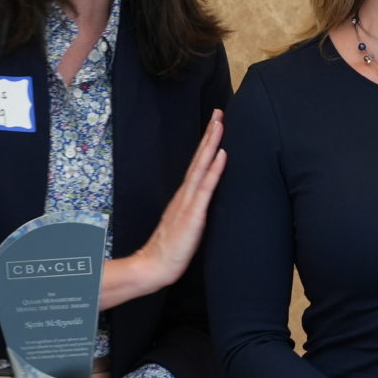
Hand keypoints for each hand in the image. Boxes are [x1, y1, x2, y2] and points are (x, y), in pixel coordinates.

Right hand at [101, 111, 225, 309]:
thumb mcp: (187, 224)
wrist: (155, 265)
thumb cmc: (172, 248)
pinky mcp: (193, 215)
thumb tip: (206, 203)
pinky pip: (205, 188)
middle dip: (210, 134)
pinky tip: (222, 155)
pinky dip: (214, 170)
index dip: (207, 144)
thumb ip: (195, 210)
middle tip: (219, 112)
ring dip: (212, 144)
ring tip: (220, 124)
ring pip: (202, 167)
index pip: (198, 164)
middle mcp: (185, 194)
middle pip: (199, 158)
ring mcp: (188, 202)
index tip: (216, 124)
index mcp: (185, 196)